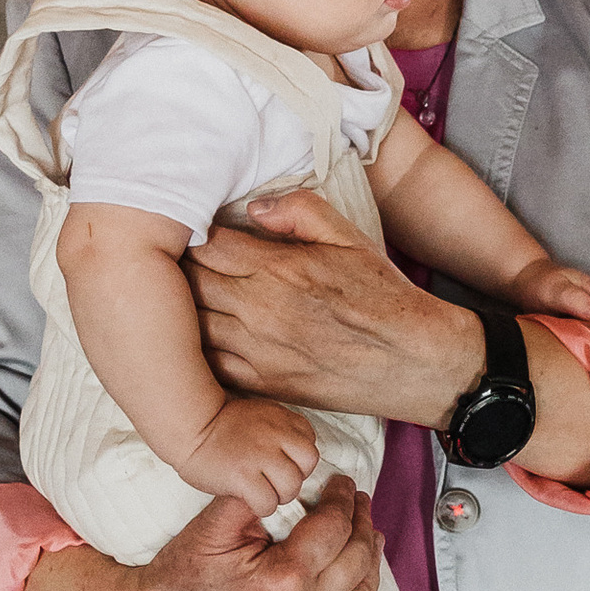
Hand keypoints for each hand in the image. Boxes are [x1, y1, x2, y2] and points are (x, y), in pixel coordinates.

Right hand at [18, 478, 392, 590]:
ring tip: (369, 539)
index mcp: (284, 578)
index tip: (343, 483)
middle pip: (355, 560)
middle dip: (362, 524)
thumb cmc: (177, 578)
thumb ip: (259, 496)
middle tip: (358, 503)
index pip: (334, 527)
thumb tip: (298, 482)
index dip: (343, 498)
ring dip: (371, 565)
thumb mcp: (213, 523)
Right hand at [181, 394, 319, 515]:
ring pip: (291, 487)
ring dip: (278, 495)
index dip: (297, 461)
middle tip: (273, 482)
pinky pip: (267, 502)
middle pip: (307, 465)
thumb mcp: (262, 416)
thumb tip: (300, 458)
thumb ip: (284, 432)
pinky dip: (260, 506)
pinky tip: (248, 498)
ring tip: (261, 491)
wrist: (189, 427)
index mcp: (281, 419)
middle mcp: (274, 434)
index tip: (279, 464)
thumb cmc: (223, 426)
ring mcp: (259, 455)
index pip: (309, 447)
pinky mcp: (242, 476)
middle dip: (293, 479)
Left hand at [192, 188, 481, 428]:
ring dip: (181, 309)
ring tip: (177, 297)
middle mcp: (261, 311)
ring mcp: (257, 351)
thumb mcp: (349, 237)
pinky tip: (194, 336)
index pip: (207, 244)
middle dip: (177, 268)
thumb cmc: (384, 297)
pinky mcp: (261, 383)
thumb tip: (255, 207)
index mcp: (279, 269)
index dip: (192, 233)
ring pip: (190, 325)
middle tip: (173, 260)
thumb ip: (300, 211)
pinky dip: (192, 348)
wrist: (415, 362)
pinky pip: (206, 364)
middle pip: (188, 283)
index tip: (191, 230)